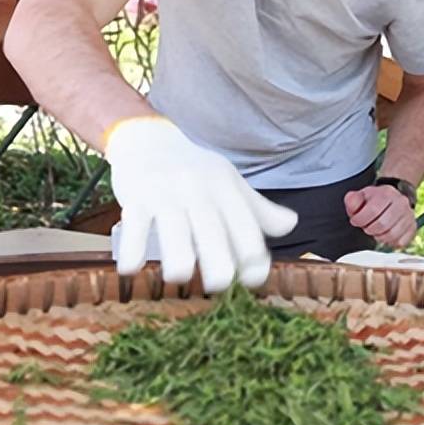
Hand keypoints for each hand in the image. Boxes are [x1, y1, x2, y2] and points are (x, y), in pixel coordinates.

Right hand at [105, 116, 297, 291]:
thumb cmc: (193, 169)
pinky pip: (135, 232)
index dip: (254, 262)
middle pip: (214, 238)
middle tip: (217, 287)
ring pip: (175, 239)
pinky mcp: (136, 198)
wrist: (147, 137)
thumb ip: (259, 209)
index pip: (247, 231)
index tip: (251, 281)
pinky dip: (133, 256)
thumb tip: (292, 225)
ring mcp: (165, 195)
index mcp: (225, 189)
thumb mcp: (229, 182)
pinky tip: (131, 269)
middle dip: (219, 271)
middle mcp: (198, 191)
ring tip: (178, 276)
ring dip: (178, 268)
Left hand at [345, 185, 417, 247]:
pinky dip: (390, 242)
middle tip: (366, 227)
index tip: (355, 221)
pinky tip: (385, 235)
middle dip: (369, 229)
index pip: (373, 210)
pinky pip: (401, 242)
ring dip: (379, 236)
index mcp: (387, 193)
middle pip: (382, 224)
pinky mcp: (413, 228)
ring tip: (375, 231)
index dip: (360, 219)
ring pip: (392, 235)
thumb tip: (352, 205)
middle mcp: (401, 203)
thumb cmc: (375, 200)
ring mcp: (409, 216)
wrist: (394, 198)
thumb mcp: (361, 196)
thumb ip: (352, 200)